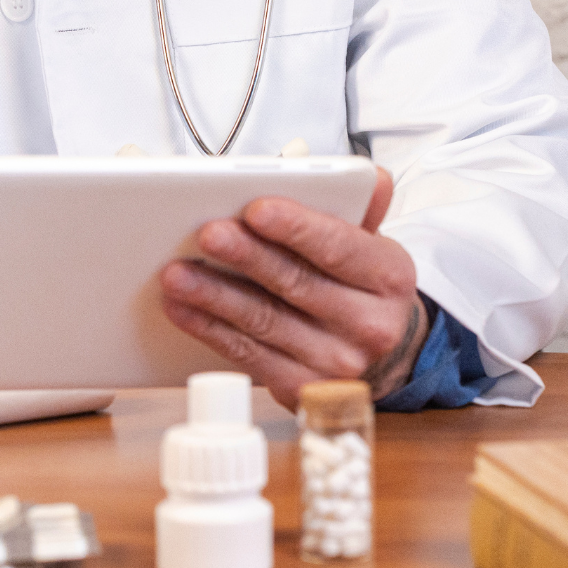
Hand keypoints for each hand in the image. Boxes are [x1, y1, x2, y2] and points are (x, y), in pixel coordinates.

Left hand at [159, 167, 430, 409]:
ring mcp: (336, 362)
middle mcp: (369, 324)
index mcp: (389, 277)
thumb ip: (364, 209)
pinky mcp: (301, 389)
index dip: (297, 228)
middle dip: (247, 256)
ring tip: (178, 273)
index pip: (340, 247)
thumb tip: (374, 178)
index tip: (258, 209)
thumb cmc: (364, 291)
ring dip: (215, 295)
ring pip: (265, 321)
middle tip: (208, 234)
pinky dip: (210, 329)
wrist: (384, 360)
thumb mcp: (375, 248)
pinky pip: (248, 355)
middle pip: (297, 284)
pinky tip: (184, 308)